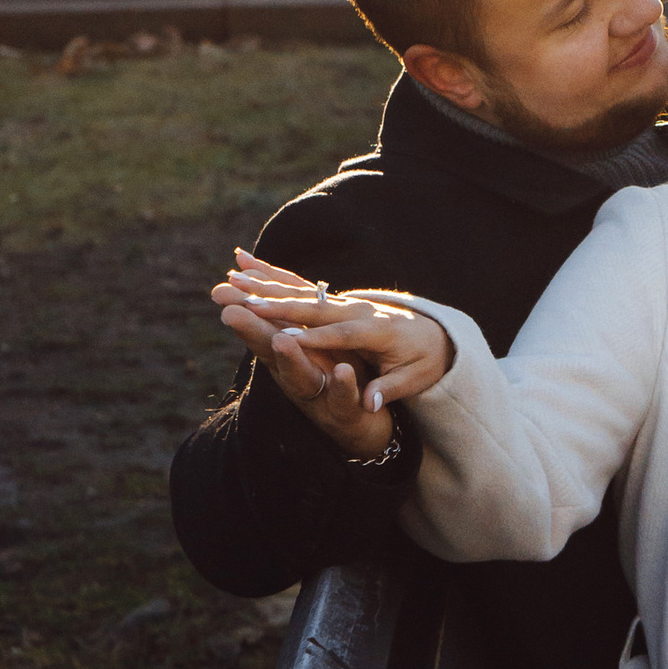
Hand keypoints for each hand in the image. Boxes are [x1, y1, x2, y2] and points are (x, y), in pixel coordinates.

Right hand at [214, 252, 452, 458]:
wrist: (433, 334)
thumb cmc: (423, 360)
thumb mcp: (415, 379)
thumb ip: (390, 389)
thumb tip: (371, 405)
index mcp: (378, 330)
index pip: (342, 335)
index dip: (315, 337)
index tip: (286, 338)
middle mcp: (358, 310)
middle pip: (314, 308)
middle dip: (280, 306)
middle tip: (246, 303)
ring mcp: (345, 300)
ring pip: (301, 291)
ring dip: (266, 285)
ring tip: (233, 278)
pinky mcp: (335, 298)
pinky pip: (299, 284)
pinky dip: (271, 274)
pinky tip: (242, 263)